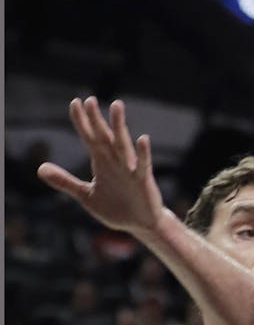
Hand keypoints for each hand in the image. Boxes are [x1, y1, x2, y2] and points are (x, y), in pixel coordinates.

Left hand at [38, 97, 166, 236]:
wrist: (140, 224)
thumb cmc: (116, 208)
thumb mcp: (86, 195)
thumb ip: (65, 181)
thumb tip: (39, 168)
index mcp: (101, 163)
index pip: (89, 137)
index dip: (82, 122)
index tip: (75, 103)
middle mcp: (115, 161)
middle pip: (104, 136)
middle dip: (96, 119)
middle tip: (90, 100)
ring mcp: (130, 169)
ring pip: (123, 145)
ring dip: (119, 126)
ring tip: (116, 106)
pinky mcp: (143, 181)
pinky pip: (143, 165)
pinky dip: (143, 152)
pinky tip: (142, 139)